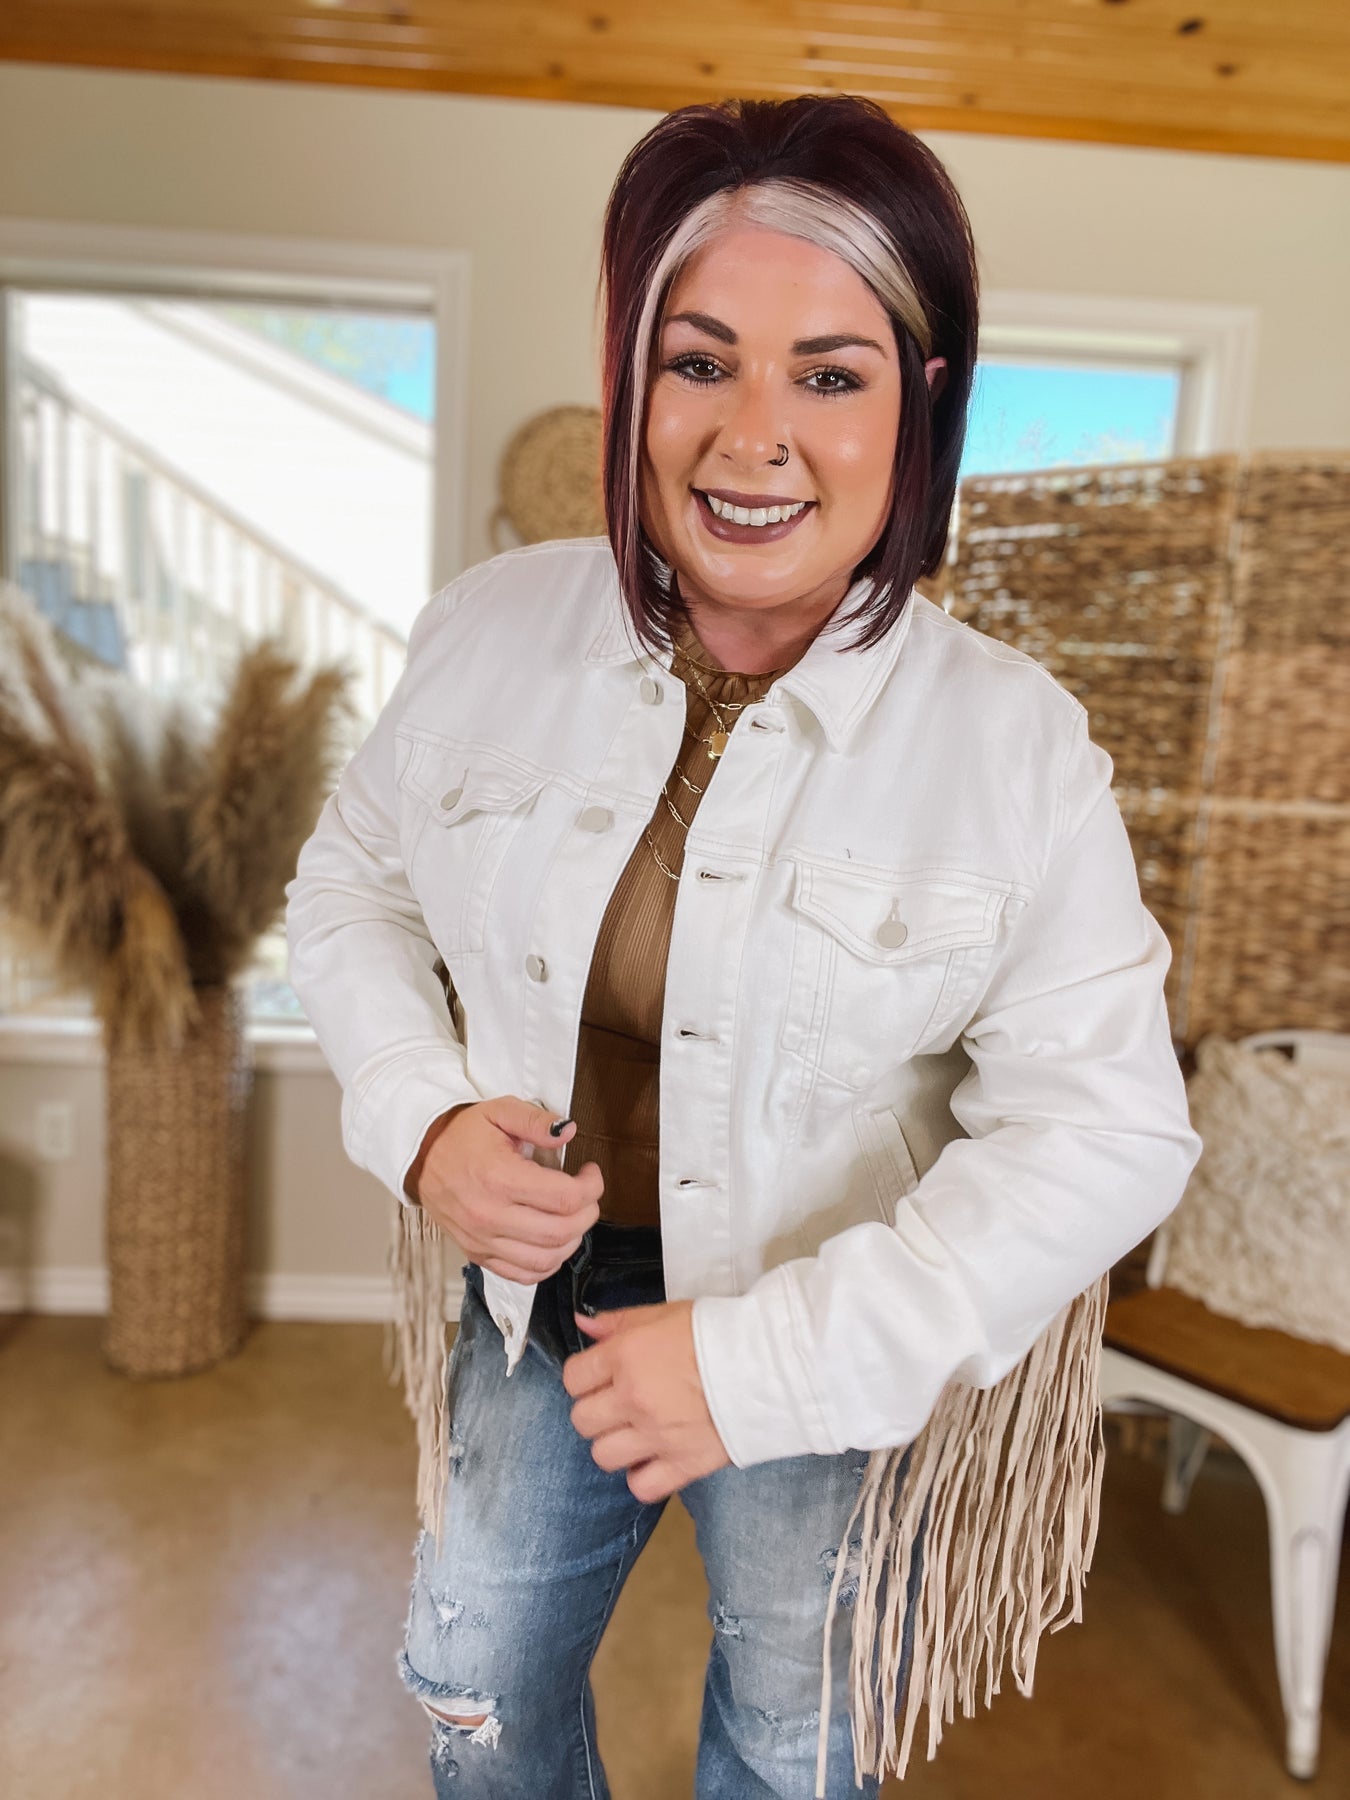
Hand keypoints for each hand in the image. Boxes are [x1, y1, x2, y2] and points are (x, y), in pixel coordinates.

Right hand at [407, 1097, 603, 1283]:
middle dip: (587, 1213)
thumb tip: (569, 1132)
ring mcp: (483, 1240)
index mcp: (499, 1178)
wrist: (421, 1157)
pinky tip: (552, 1241)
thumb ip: (536, 1121)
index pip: (564, 1198)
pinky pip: (524, 1275)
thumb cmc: (461, 1135)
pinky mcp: (478, 1254)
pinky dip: (547, 1264)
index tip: (590, 1173)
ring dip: (572, 1240)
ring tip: (572, 1217)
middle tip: (587, 1195)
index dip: (591, 1187)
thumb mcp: (499, 1111)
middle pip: (561, 1232)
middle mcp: (490, 1215)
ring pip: (546, 1260)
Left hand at [562, 1299, 731, 1501]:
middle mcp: (633, 1399)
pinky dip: (642, 1476)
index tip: (600, 1377)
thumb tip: (583, 1324)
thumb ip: (619, 1321)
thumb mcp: (665, 1313)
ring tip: (636, 1432)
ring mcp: (656, 1435)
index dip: (585, 1377)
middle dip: (596, 1411)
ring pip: (603, 1455)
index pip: (574, 1378)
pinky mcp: (682, 1464)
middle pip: (582, 1420)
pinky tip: (655, 1458)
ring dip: (615, 1445)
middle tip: (618, 1404)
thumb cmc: (718, 1333)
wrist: (769, 1362)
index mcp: (626, 1357)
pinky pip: (640, 1486)